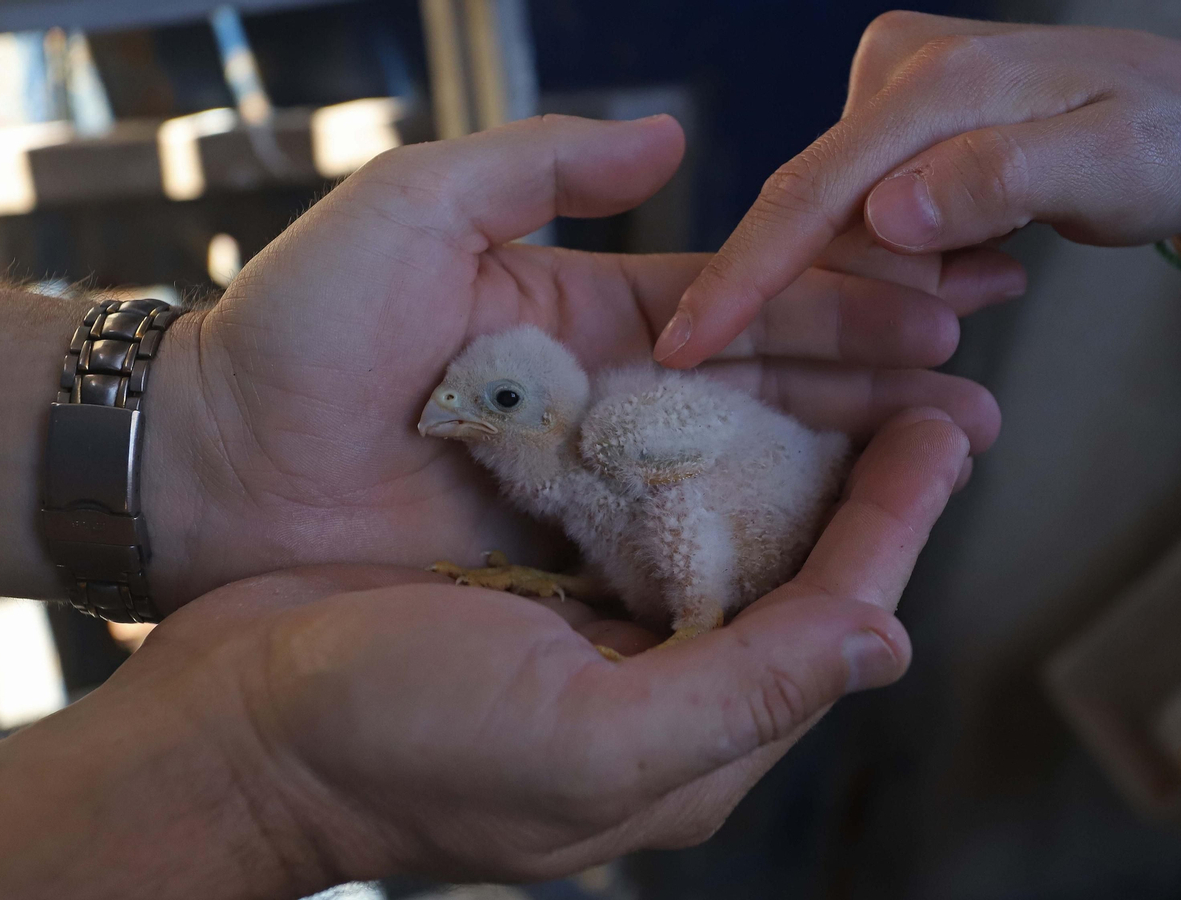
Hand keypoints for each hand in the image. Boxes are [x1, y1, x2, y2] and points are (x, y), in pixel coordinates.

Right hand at [100, 408, 968, 889]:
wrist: (232, 728)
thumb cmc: (393, 743)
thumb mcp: (583, 736)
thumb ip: (743, 694)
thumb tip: (886, 641)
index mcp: (688, 749)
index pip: (831, 624)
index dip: (896, 526)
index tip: (947, 430)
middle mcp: (661, 701)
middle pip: (795, 583)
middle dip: (864, 492)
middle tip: (926, 394)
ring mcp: (598, 649)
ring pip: (727, 545)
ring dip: (787, 464)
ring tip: (845, 385)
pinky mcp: (540, 601)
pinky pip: (642, 523)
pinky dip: (691, 463)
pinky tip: (714, 404)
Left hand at [140, 114, 1019, 607]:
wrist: (207, 463)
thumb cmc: (295, 324)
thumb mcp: (416, 207)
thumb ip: (540, 166)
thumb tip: (668, 139)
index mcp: (582, 308)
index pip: (738, 294)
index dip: (837, 288)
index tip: (936, 285)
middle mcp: (603, 397)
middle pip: (766, 383)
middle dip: (875, 374)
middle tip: (983, 376)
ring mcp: (589, 484)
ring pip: (741, 468)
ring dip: (846, 456)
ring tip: (948, 448)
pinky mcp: (560, 558)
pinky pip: (677, 548)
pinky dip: (759, 541)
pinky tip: (842, 537)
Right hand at [653, 11, 1180, 366]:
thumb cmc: (1173, 144)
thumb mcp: (1114, 169)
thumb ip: (1002, 182)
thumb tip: (885, 215)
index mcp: (939, 81)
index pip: (815, 190)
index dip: (748, 274)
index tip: (684, 346)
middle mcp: (899, 69)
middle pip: (822, 214)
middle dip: (872, 286)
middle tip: (1001, 277)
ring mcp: (894, 89)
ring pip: (846, 224)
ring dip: (904, 275)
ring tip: (1010, 258)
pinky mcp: (899, 117)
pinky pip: (870, 214)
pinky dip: (915, 255)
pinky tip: (990, 248)